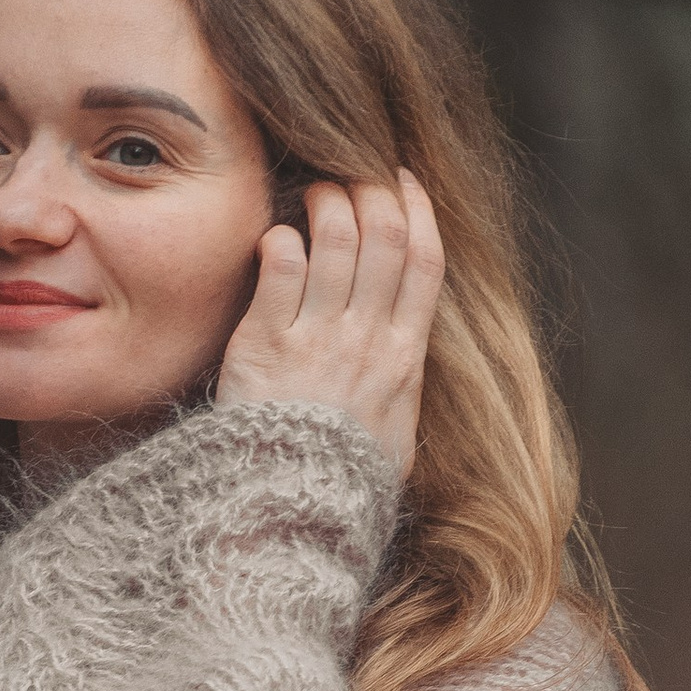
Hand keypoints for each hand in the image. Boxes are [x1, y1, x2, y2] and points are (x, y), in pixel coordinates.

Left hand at [214, 170, 443, 474]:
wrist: (288, 515)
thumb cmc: (339, 482)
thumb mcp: (395, 439)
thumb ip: (400, 390)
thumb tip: (404, 360)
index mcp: (404, 358)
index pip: (425, 262)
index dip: (417, 209)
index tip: (402, 179)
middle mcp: (366, 339)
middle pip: (383, 236)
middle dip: (368, 191)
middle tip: (347, 176)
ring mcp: (316, 338)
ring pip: (335, 238)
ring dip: (324, 201)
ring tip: (309, 192)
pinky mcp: (265, 343)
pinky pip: (280, 266)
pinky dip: (281, 238)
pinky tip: (274, 237)